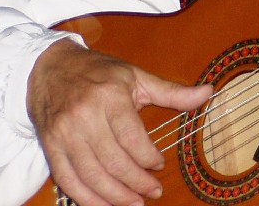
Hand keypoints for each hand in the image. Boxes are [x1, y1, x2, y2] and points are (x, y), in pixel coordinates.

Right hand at [27, 38, 212, 205]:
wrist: (50, 67)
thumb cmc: (100, 72)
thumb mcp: (137, 76)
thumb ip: (172, 91)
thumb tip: (208, 92)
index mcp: (110, 96)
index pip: (131, 137)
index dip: (148, 157)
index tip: (160, 165)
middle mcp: (85, 116)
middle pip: (112, 161)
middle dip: (136, 182)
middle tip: (154, 192)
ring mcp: (65, 133)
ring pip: (91, 175)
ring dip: (114, 196)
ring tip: (135, 203)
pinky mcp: (50, 146)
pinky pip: (67, 179)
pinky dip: (86, 197)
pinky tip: (104, 204)